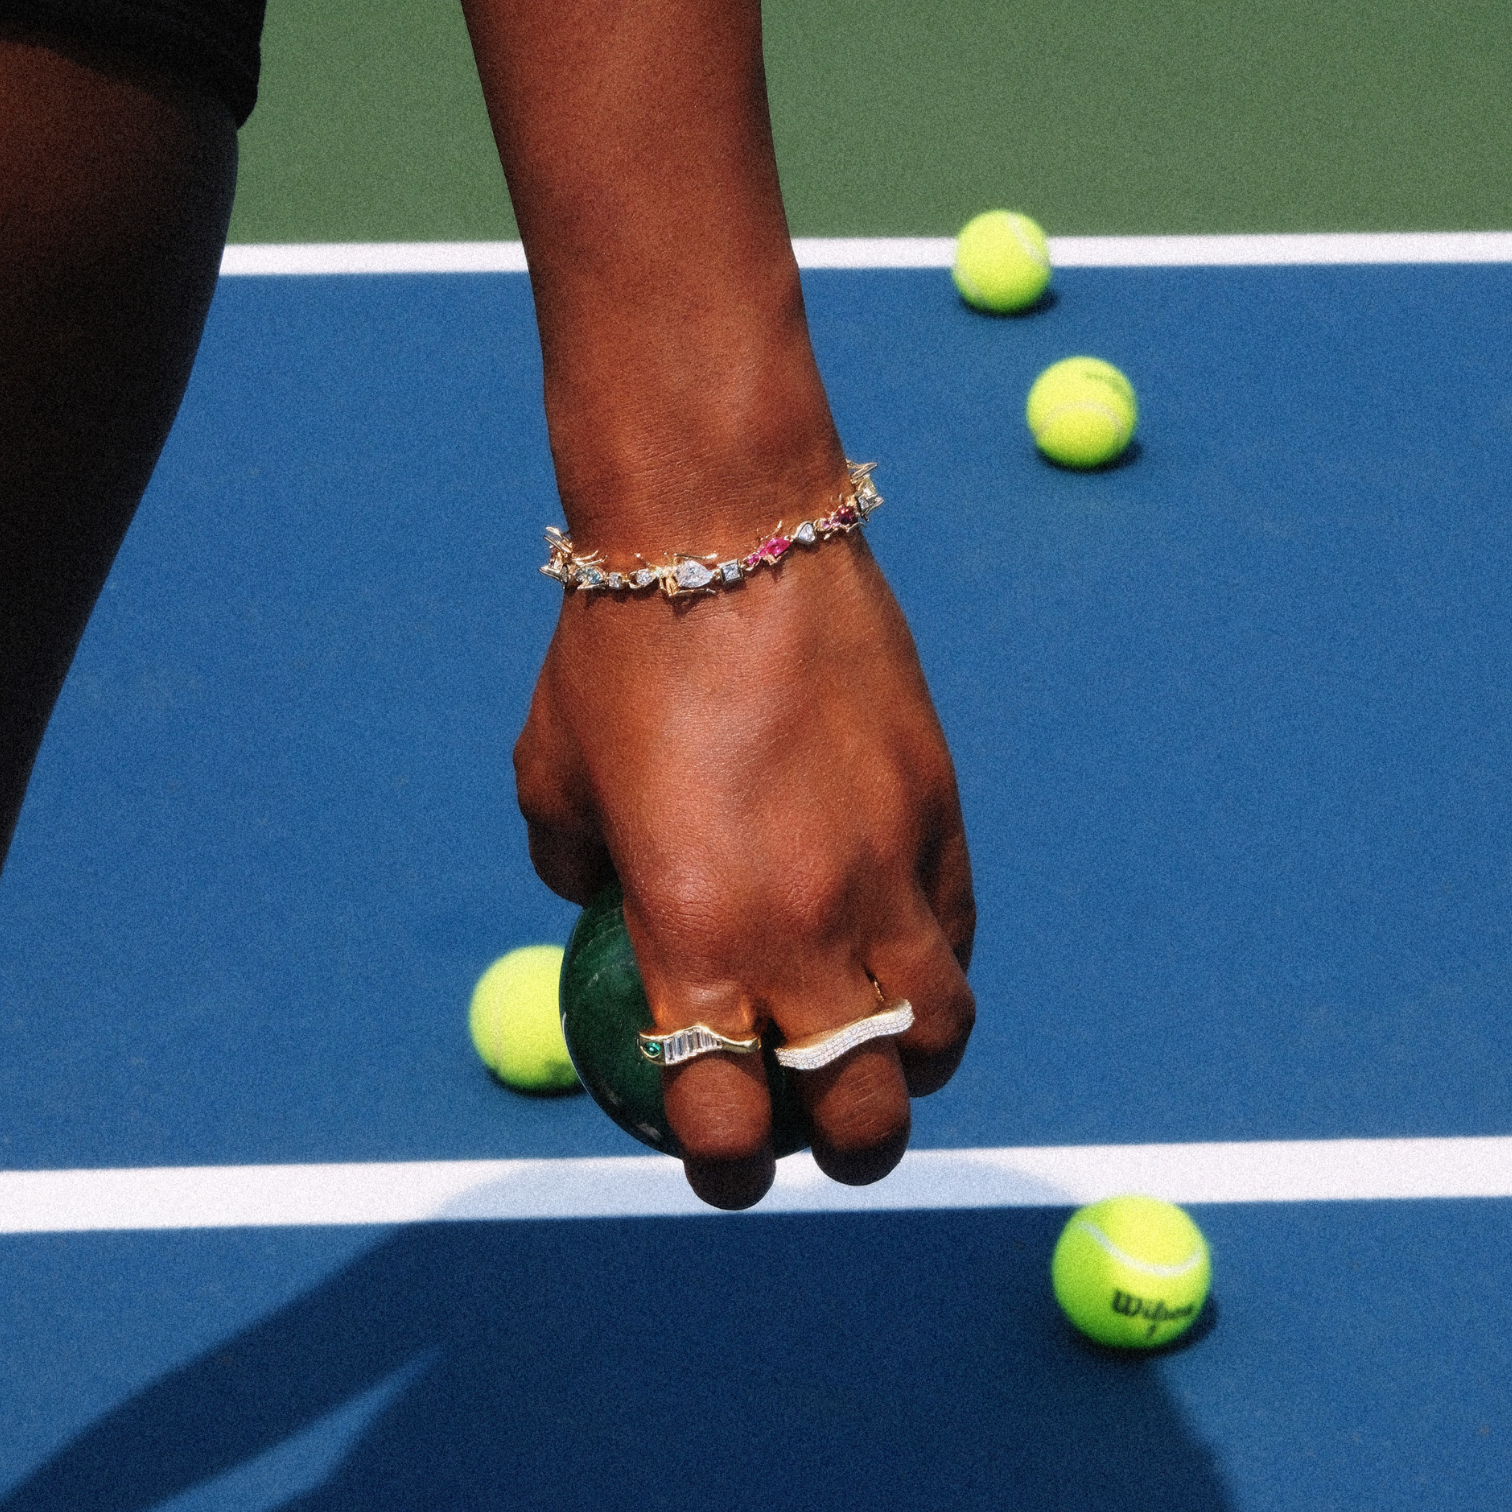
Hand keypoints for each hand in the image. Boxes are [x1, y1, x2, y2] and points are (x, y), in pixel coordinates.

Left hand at [515, 529, 975, 1207]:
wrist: (730, 532)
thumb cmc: (614, 655)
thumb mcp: (554, 779)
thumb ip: (584, 873)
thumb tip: (608, 911)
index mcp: (696, 938)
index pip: (724, 1121)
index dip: (719, 1164)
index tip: (715, 1152)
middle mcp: (806, 928)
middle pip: (859, 1116)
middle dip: (838, 1147)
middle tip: (812, 1123)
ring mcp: (889, 873)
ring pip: (936, 1037)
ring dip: (906, 1066)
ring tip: (869, 1035)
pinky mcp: (942, 814)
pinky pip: (956, 930)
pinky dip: (933, 963)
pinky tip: (894, 935)